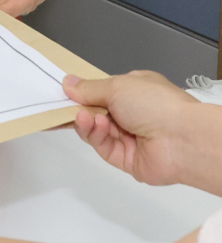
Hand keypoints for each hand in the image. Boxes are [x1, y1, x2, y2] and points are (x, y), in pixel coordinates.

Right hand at [65, 71, 204, 187]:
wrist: (183, 139)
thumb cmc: (156, 103)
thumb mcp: (117, 86)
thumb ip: (89, 88)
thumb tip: (68, 83)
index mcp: (134, 91)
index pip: (101, 91)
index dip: (82, 92)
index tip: (61, 91)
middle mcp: (132, 114)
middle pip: (94, 111)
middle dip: (79, 108)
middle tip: (60, 104)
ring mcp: (128, 137)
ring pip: (95, 129)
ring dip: (86, 121)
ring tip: (83, 117)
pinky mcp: (125, 158)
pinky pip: (101, 146)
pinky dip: (94, 135)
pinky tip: (94, 125)